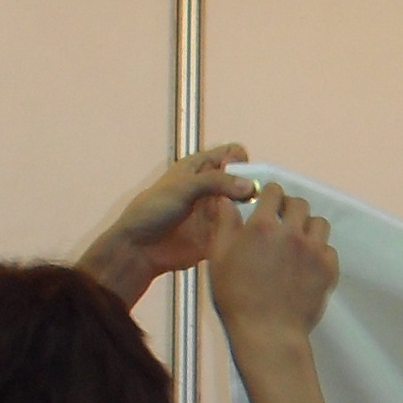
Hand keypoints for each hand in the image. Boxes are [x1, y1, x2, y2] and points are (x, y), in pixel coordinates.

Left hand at [78, 144, 255, 302]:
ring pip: (246, 207)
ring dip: (256, 212)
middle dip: (257, 188)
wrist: (140, 248)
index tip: (248, 179)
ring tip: (262, 221)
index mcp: (202, 167)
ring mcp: (217, 212)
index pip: (234, 154)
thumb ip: (216, 182)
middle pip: (245, 181)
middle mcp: (213, 187)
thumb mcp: (184, 188)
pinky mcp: (219, 235)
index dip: (244, 162)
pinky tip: (254, 237)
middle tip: (262, 203)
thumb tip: (251, 187)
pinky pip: (240, 231)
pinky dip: (248, 233)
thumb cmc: (155, 210)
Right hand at [206, 182, 339, 343]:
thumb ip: (225, 224)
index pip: (274, 192)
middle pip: (300, 204)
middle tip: (283, 222)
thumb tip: (227, 200)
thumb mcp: (219, 258)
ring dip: (307, 227)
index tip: (267, 204)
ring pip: (319, 223)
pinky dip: (319, 251)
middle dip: (290, 208)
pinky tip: (307, 263)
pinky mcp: (328, 269)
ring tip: (297, 242)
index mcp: (263, 226)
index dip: (269, 195)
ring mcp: (313, 251)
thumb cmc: (237, 298)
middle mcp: (292, 233)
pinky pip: (329, 248)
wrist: (268, 334)